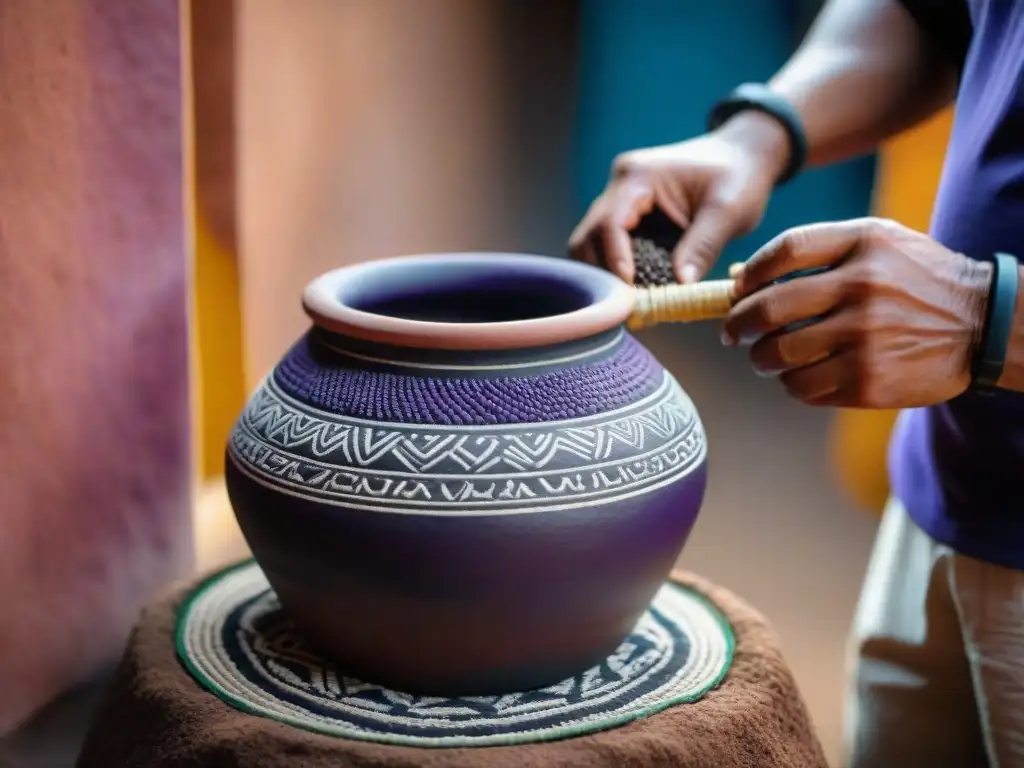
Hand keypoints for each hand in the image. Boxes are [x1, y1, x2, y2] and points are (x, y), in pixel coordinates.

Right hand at [569, 112, 789, 283]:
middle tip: (629, 304)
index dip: (615, 259)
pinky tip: (641, 291)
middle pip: (589, 237)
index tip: (630, 291)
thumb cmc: (738, 176)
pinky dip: (621, 272)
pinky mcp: (629, 219)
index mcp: (639, 177)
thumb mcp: (729, 210)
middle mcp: (620, 187)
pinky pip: (611, 250)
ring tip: (635, 301)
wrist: (742, 156)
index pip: (609, 222)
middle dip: (604, 272)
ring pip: (592, 246)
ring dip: (609, 274)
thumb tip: (680, 286)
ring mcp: (621, 203)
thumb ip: (703, 246)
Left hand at [722, 218, 991, 408]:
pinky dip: (793, 385)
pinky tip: (803, 376)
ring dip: (762, 361)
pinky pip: (804, 389)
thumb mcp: (875, 244)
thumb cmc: (913, 279)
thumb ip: (813, 252)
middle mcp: (864, 287)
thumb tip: (737, 279)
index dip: (749, 274)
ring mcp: (866, 338)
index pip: (784, 251)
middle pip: (769, 309)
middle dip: (738, 326)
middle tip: (734, 335)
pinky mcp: (869, 382)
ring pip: (780, 356)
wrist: (982, 324)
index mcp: (864, 244)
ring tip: (767, 359)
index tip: (737, 292)